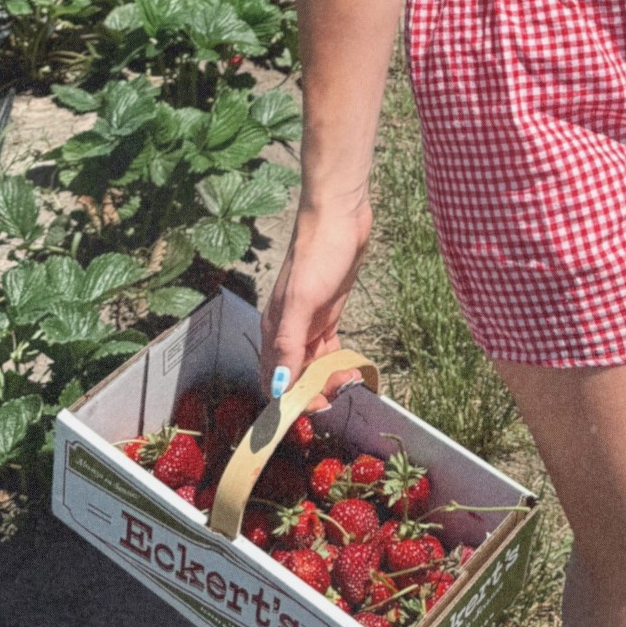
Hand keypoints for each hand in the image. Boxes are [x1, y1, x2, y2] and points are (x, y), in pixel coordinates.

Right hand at [260, 197, 372, 403]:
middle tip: (341, 392)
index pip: (273, 381)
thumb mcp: (302, 300)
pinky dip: (337, 362)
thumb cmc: (318, 254)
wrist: (339, 218)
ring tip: (352, 380)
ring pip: (313, 365)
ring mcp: (307, 322)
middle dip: (314, 391)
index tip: (314, 409)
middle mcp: (287, 331)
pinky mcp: (327, 314)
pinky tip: (352, 367)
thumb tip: (278, 388)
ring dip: (329, 379)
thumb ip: (289, 344)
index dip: (289, 401)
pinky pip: (328, 349)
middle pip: (294, 377)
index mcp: (273, 330)